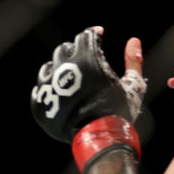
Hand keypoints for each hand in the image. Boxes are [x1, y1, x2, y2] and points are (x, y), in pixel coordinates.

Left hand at [30, 26, 146, 143]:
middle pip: (64, 50)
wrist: (98, 139)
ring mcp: (47, 85)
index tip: (98, 36)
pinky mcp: (38, 102)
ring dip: (59, 69)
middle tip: (84, 61)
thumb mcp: (134, 85)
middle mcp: (63, 67)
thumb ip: (134, 61)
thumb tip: (134, 40)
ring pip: (48, 67)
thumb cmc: (119, 111)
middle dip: (75, 52)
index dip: (93, 34)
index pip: (86, 36)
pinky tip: (60, 94)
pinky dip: (48, 89)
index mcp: (87, 58)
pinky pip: (39, 89)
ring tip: (71, 79)